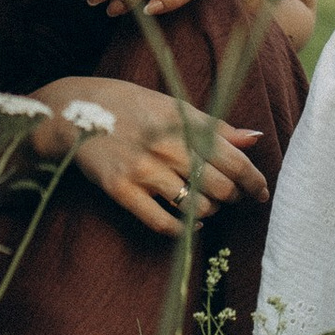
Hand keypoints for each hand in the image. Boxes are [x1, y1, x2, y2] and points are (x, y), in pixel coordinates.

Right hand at [46, 76, 268, 233]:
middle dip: (233, 198)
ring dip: (208, 211)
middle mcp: (168, 146)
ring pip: (196, 206)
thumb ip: (215, 126)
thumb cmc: (130, 105)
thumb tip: (254, 139)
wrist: (74, 111)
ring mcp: (144, 170)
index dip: (254, 181)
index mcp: (184, 123)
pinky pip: (163, 222)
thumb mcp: (173, 106)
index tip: (261, 192)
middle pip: (220, 187)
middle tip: (231, 198)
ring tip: (205, 205)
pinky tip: (188, 224)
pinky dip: (182, 229)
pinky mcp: (122, 190)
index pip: (234, 159)